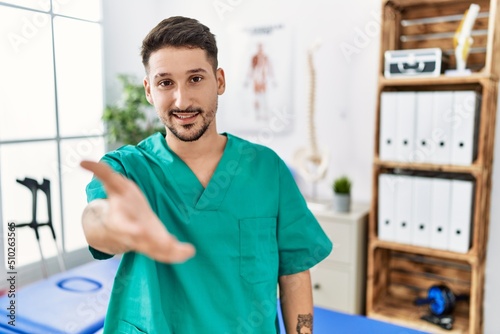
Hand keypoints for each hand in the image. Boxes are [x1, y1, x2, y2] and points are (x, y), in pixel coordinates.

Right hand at [80, 160, 194, 262]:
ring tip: (188, 251)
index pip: (124, 227)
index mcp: (120, 222)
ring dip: (171, 252)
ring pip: (156, 250)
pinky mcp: (155, 244)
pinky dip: (177, 253)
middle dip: (154, 244)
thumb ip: (102, 173)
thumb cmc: (119, 201)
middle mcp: (132, 234)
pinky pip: (165, 253)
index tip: (138, 231)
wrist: (116, 226)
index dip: (130, 229)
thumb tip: (82, 161)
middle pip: (144, 242)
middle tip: (168, 244)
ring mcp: (144, 242)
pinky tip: (189, 251)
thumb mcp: (112, 185)